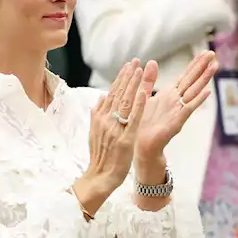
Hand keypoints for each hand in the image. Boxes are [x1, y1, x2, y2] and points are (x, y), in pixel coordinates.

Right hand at [85, 60, 150, 187]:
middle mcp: (106, 121)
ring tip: (140, 70)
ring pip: (125, 103)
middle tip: (135, 61)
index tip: (128, 65)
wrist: (100, 176)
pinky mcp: (125, 139)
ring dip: (132, 85)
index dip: (120, 78)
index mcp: (99, 118)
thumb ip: (97, 114)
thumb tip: (100, 97)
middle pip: (118, 94)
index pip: (111, 93)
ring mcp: (115, 129)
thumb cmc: (100, 156)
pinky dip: (138, 105)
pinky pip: (132, 119)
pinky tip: (143, 93)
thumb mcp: (94, 132)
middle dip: (127, 76)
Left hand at [132, 51, 217, 160]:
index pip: (186, 75)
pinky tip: (207, 92)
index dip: (195, 64)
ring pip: (193, 91)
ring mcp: (178, 110)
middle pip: (192, 80)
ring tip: (214, 67)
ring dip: (204, 79)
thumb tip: (152, 61)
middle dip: (202, 66)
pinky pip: (188, 108)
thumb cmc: (144, 123)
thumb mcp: (144, 96)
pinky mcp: (177, 121)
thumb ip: (149, 79)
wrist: (142, 145)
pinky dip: (198, 100)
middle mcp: (176, 100)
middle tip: (213, 53)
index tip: (205, 52)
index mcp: (169, 94)